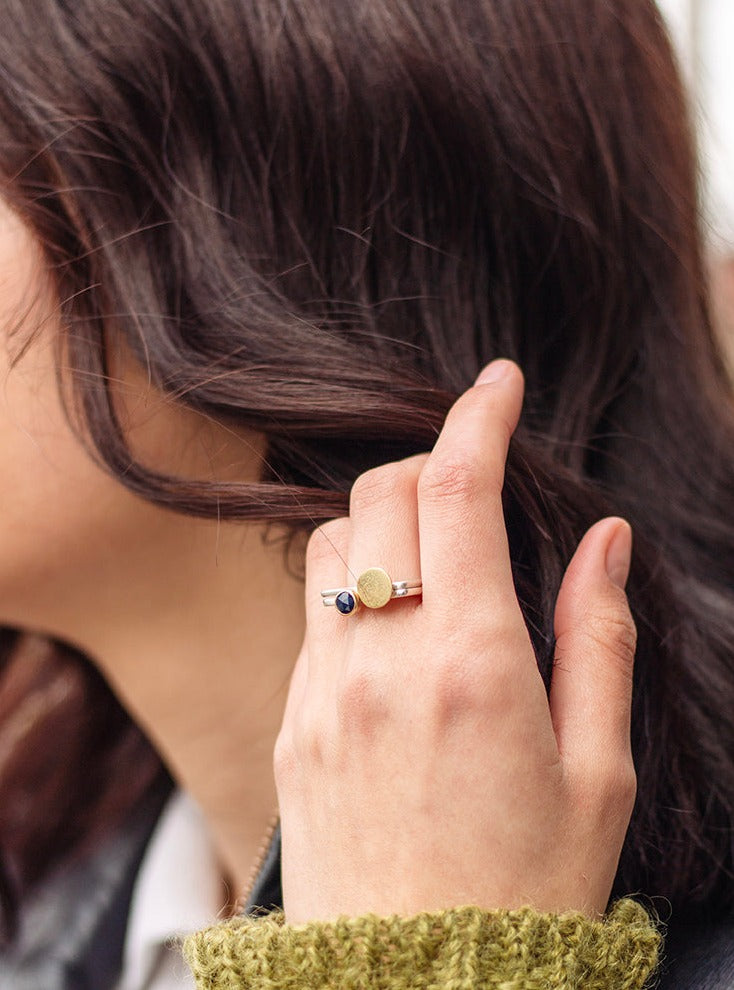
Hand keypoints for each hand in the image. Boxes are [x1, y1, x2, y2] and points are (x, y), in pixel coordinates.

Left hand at [275, 360, 636, 923]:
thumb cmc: (528, 891)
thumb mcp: (601, 770)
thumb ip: (596, 636)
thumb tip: (602, 538)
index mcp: (472, 664)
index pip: (459, 489)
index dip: (480, 416)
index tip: (499, 384)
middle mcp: (383, 662)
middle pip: (381, 495)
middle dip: (431, 464)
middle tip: (476, 485)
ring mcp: (323, 692)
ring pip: (331, 544)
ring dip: (382, 524)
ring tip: (433, 561)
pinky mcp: (291, 726)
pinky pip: (313, 616)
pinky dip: (353, 588)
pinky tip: (395, 634)